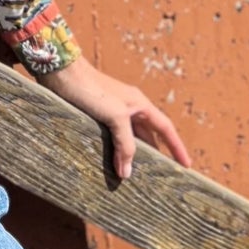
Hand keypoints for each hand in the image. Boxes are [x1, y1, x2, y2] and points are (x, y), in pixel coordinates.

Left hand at [37, 57, 192, 179]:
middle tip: (160, 176)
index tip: (186, 165)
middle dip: (155, 154)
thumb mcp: (114, 116)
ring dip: (132, 154)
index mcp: (140, 104)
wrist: (62, 72)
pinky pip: (113, 137)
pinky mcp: (97, 114)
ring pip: (129, 137)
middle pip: (148, 135)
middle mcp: (129, 107)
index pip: (165, 128)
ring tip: (135, 175)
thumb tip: (128, 173)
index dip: (177, 147)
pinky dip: (116, 150)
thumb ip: (124, 144)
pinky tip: (111, 163)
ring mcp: (113, 111)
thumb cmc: (91, 89)